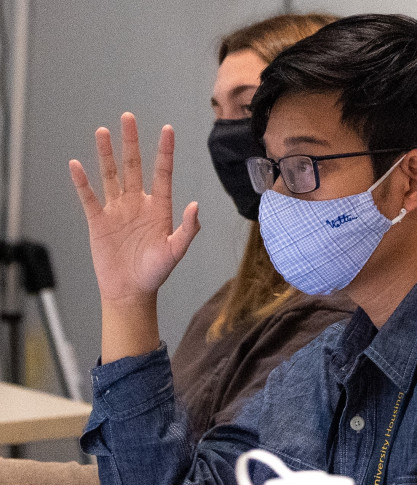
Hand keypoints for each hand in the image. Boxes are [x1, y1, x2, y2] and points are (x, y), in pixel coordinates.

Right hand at [69, 112, 199, 361]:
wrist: (131, 291)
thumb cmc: (156, 272)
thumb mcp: (176, 251)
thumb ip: (188, 229)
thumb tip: (196, 206)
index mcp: (159, 207)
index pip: (162, 173)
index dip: (164, 151)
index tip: (167, 129)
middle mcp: (138, 203)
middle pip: (133, 166)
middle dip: (131, 142)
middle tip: (128, 117)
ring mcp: (117, 210)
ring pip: (111, 176)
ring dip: (106, 154)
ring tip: (103, 131)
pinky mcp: (99, 221)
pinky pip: (89, 198)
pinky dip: (82, 182)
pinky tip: (76, 165)